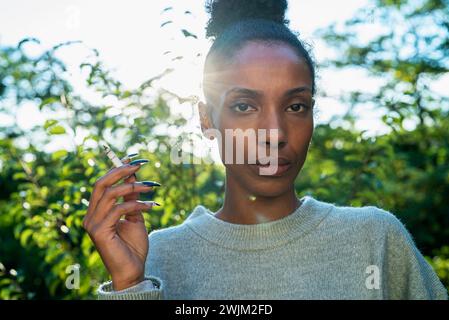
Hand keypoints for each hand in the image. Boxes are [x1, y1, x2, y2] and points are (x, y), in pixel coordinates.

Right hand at [83, 159, 159, 290]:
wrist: (133, 270)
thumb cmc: (133, 246)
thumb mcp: (135, 216)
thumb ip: (131, 197)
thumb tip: (133, 175)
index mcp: (97, 211)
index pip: (102, 184)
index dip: (116, 169)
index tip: (132, 158)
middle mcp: (90, 216)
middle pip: (100, 184)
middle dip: (120, 171)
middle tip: (139, 164)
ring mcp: (92, 224)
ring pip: (110, 194)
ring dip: (133, 187)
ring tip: (151, 187)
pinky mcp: (99, 232)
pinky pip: (118, 210)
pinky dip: (136, 204)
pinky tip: (152, 206)